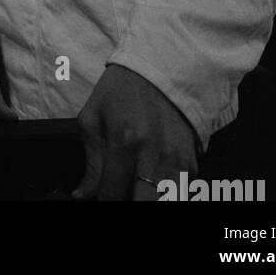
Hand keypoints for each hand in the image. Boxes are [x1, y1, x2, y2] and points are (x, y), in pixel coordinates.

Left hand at [72, 64, 197, 200]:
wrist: (159, 70)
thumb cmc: (119, 92)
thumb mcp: (92, 118)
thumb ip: (91, 163)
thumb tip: (83, 196)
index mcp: (125, 140)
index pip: (112, 194)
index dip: (104, 202)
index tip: (100, 199)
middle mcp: (154, 153)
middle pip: (144, 204)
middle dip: (128, 204)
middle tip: (119, 195)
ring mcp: (177, 160)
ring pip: (167, 202)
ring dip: (149, 199)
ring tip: (136, 189)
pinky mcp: (192, 163)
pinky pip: (181, 193)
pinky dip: (166, 194)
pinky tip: (153, 185)